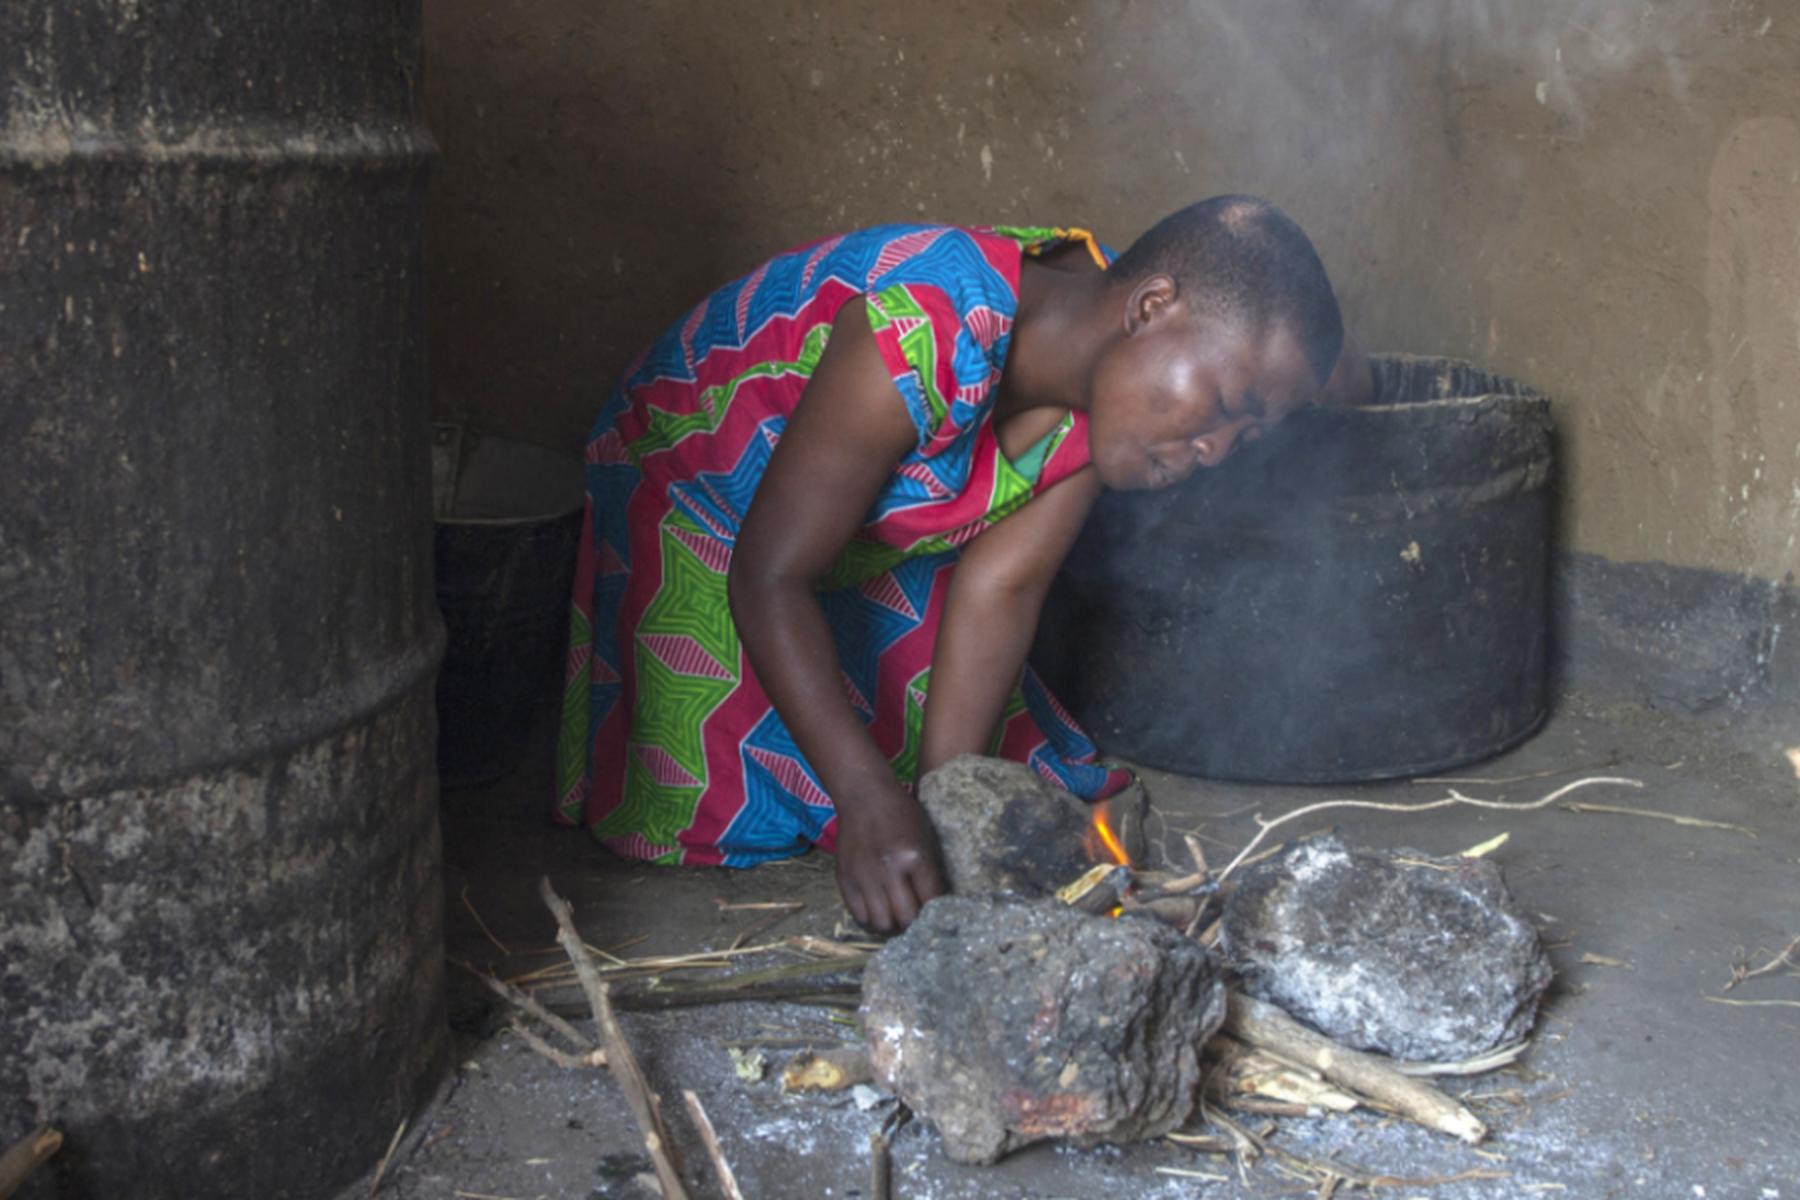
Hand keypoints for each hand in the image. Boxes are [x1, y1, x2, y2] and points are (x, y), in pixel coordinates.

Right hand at [832, 791, 947, 933]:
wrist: (864, 796)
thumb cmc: (901, 814)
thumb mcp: (926, 837)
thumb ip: (930, 871)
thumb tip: (938, 905)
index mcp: (914, 858)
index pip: (930, 902)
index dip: (937, 913)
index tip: (938, 915)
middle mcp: (888, 870)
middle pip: (906, 918)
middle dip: (915, 922)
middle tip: (917, 918)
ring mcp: (864, 876)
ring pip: (881, 922)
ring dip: (892, 923)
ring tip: (897, 916)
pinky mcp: (845, 878)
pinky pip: (858, 914)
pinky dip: (871, 918)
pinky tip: (879, 909)